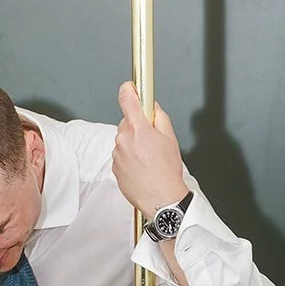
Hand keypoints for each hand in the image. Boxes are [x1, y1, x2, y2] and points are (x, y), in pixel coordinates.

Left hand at [112, 82, 188, 220]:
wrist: (160, 198)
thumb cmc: (167, 172)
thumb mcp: (170, 138)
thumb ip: (159, 117)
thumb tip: (153, 107)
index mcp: (138, 128)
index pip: (127, 98)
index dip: (128, 89)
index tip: (130, 87)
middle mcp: (123, 139)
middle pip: (127, 122)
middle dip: (138, 126)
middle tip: (151, 140)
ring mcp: (117, 154)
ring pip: (124, 140)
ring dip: (133, 144)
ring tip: (148, 158)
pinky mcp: (114, 167)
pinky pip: (121, 155)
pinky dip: (129, 158)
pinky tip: (141, 167)